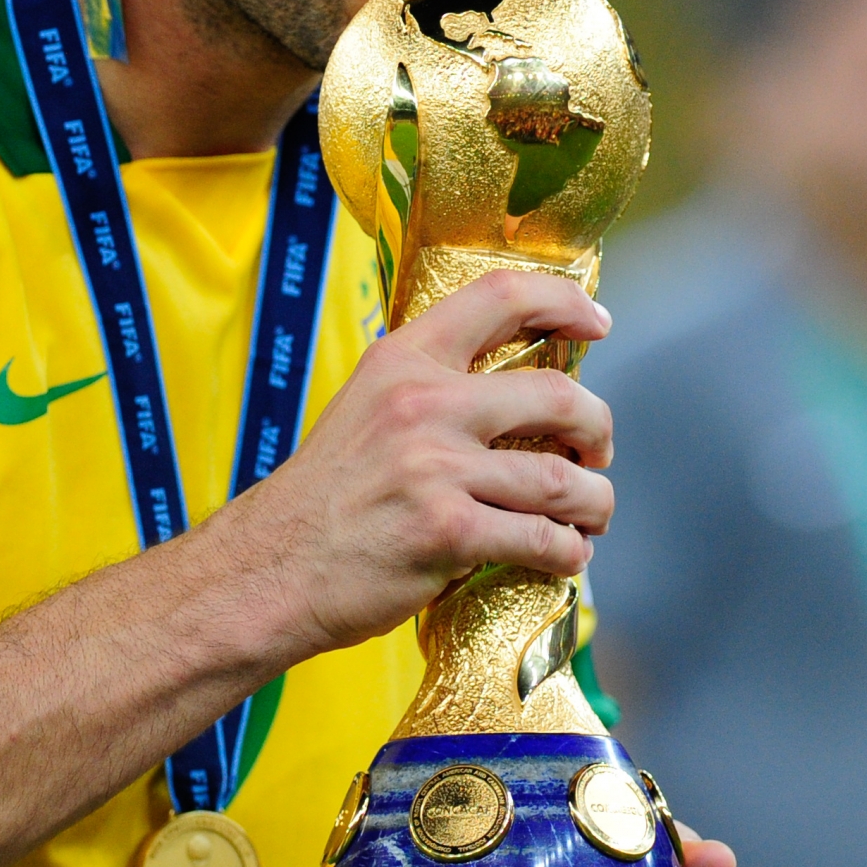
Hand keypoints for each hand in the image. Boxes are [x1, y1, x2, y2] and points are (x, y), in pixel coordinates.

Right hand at [226, 269, 615, 655]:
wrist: (267, 570)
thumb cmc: (320, 500)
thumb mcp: (364, 410)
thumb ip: (428, 394)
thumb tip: (512, 402)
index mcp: (402, 360)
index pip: (500, 296)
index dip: (564, 301)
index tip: (595, 322)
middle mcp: (423, 403)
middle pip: (557, 395)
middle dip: (598, 428)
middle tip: (598, 452)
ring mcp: (436, 467)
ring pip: (561, 479)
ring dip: (594, 501)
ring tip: (592, 515)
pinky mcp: (448, 531)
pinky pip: (541, 539)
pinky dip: (568, 552)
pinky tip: (565, 556)